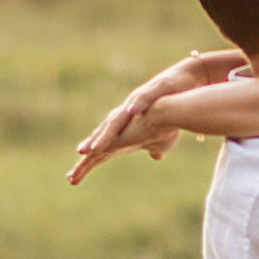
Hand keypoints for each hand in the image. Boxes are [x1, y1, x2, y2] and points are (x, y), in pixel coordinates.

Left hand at [67, 48, 246, 186]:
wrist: (185, 82)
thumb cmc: (174, 109)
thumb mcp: (165, 134)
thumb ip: (155, 145)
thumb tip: (155, 156)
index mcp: (128, 126)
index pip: (105, 145)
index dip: (90, 159)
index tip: (74, 175)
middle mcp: (127, 113)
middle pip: (105, 132)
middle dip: (91, 148)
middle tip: (77, 160)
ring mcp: (138, 102)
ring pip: (119, 118)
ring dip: (107, 133)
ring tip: (94, 147)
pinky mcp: (154, 91)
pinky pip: (143, 99)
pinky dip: (137, 105)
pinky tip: (131, 111)